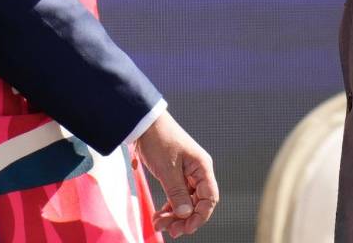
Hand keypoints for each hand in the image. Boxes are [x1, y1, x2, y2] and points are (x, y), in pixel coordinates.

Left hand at [136, 111, 217, 236]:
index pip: (209, 198)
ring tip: (159, 224)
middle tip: (170, 231)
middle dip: (184, 218)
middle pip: (198, 203)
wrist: (143, 123)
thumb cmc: (158, 140)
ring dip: (174, 215)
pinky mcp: (175, 174)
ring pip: (186, 201)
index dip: (200, 216)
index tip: (186, 228)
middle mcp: (197, 171)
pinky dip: (169, 207)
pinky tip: (159, 215)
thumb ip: (177, 193)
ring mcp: (187, 173)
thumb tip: (186, 214)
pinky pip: (177, 196)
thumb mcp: (167, 169)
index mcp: (202, 167)